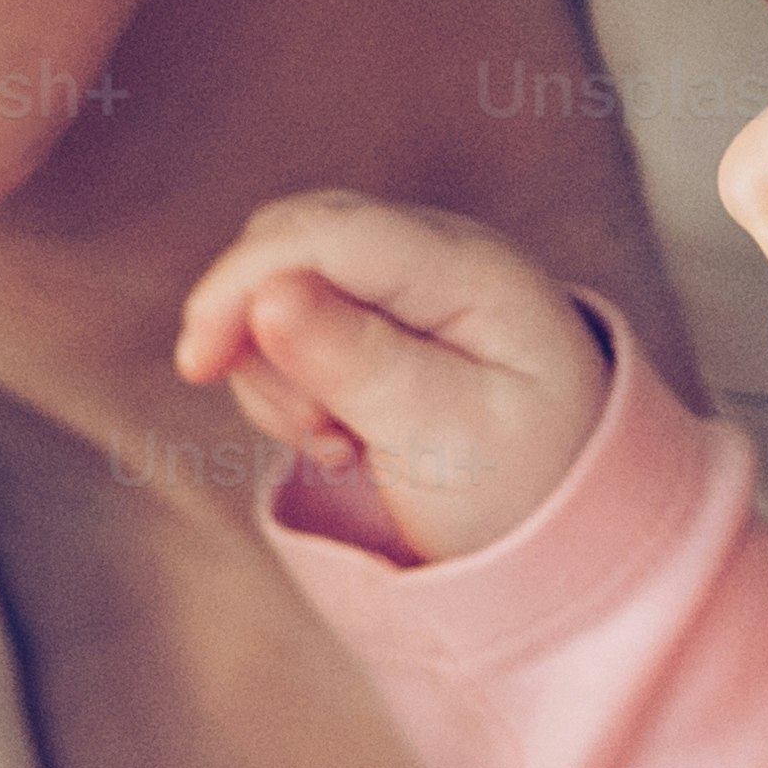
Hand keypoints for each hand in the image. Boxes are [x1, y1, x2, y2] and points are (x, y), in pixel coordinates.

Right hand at [168, 188, 607, 567]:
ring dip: (279, 368)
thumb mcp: (443, 440)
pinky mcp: (384, 314)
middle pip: (295, 242)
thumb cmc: (523, 492)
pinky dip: (293, 382)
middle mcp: (440, 252)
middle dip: (260, 330)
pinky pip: (296, 321)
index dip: (245, 283)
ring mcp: (410, 279)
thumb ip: (357, 363)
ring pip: (283, 281)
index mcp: (472, 270)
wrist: (571, 534)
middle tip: (309, 430)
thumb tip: (269, 294)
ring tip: (341, 442)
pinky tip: (343, 436)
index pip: (328, 234)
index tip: (197, 363)